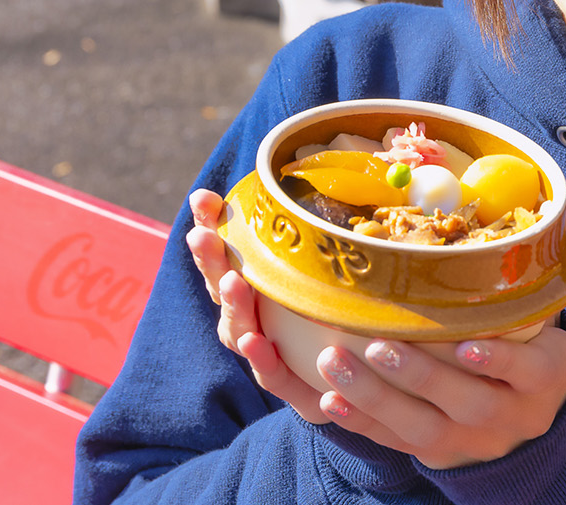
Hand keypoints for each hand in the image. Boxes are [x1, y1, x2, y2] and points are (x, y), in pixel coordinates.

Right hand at [185, 189, 329, 423]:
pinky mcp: (294, 389)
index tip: (203, 200)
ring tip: (233, 284)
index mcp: (255, 290)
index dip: (211, 227)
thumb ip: (319, 234)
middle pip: (223, 289)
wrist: (362, 382)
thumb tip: (314, 176)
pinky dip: (262, 360)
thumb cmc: (340, 314)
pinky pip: (274, 375)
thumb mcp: (333, 269)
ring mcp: (266, 355)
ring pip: (240, 331)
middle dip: (211, 262)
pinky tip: (257, 342)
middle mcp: (251, 321)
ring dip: (234, 307)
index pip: (225, 255)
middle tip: (203, 237)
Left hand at [187, 188, 565, 464]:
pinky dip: (361, 423)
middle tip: (376, 344)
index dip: (500, 360)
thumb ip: (549, 259)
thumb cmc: (531, 344)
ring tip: (334, 362)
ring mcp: (474, 440)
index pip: (530, 371)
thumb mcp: (547, 309)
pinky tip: (327, 399)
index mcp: (548, 375)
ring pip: (425, 429)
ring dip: (377, 398)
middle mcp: (514, 415)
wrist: (528, 419)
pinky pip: (395, 443)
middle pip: (469, 402)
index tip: (466, 344)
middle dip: (420, 376)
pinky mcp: (437, 453)